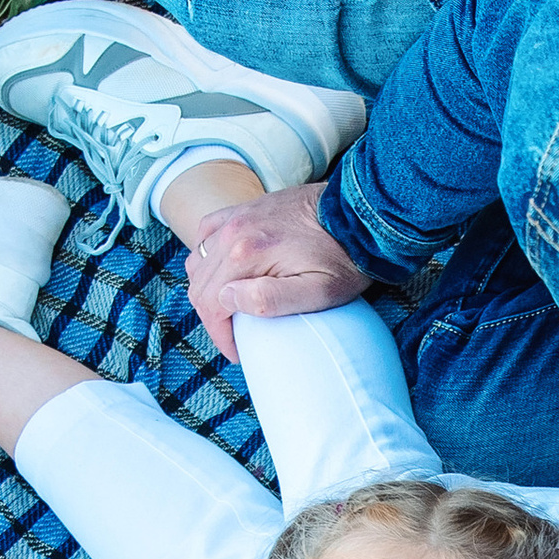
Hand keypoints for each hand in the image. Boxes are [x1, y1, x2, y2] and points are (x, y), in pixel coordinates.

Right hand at [183, 184, 366, 363]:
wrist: (359, 214)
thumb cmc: (343, 258)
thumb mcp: (318, 292)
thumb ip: (269, 300)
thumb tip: (226, 299)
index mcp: (246, 255)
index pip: (209, 304)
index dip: (220, 335)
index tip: (238, 349)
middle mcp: (232, 232)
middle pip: (200, 285)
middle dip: (214, 317)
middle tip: (237, 334)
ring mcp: (236, 217)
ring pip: (198, 261)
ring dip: (209, 288)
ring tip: (232, 306)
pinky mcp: (244, 209)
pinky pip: (207, 232)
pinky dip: (208, 254)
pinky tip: (225, 268)